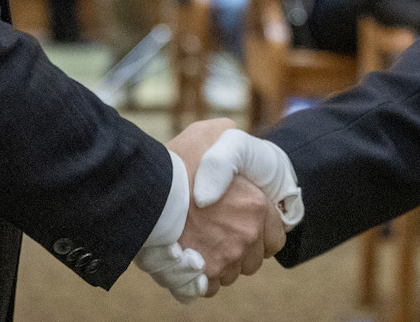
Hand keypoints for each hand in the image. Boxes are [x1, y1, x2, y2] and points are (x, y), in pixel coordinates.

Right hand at [166, 120, 281, 296]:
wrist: (143, 188)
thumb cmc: (178, 159)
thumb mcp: (215, 132)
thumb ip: (234, 137)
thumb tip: (237, 135)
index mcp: (256, 205)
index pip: (276, 237)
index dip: (259, 231)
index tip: (242, 224)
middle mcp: (246, 235)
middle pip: (253, 259)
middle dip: (240, 249)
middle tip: (217, 231)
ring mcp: (224, 257)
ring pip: (232, 274)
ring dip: (220, 263)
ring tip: (200, 242)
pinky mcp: (201, 274)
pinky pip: (210, 287)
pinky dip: (202, 278)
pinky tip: (191, 259)